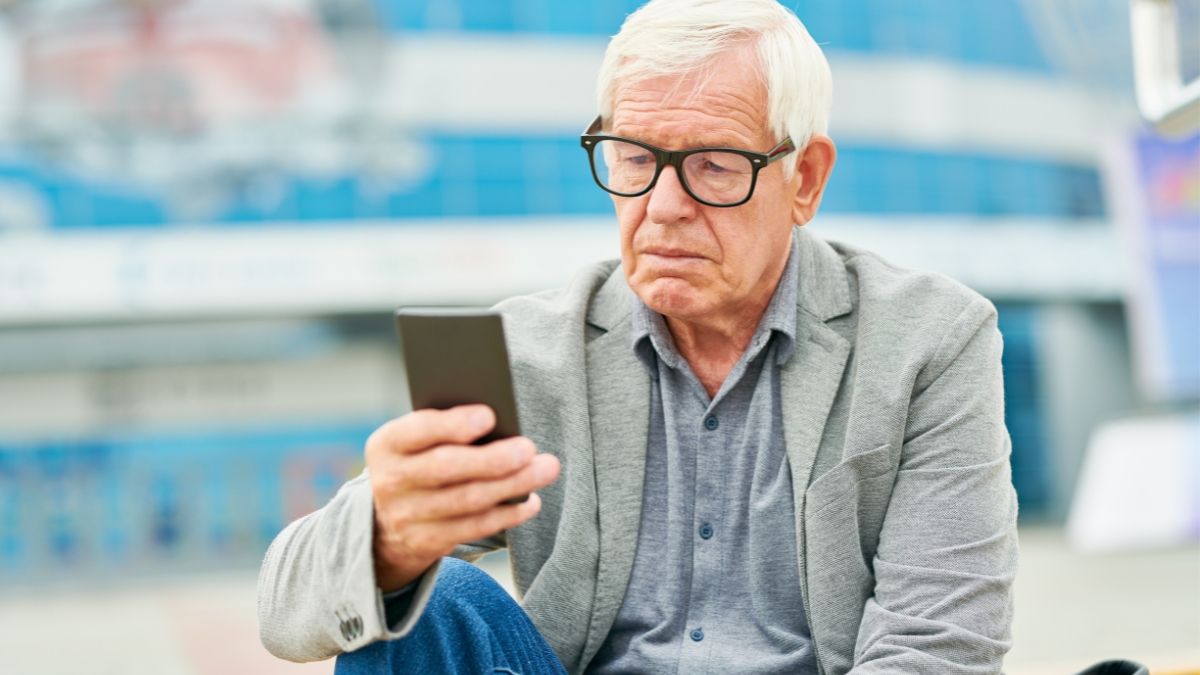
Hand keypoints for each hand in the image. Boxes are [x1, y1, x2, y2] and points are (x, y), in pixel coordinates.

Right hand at [365, 404, 560, 590]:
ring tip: (545, 469)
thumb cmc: (418, 463)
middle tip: (528, 448)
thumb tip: (501, 423)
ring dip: (512, 485)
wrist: (383, 524)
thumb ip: (446, 430)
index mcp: (388, 444)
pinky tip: (531, 501)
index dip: (453, 424)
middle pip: (446, 468)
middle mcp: (391, 481)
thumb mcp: (416, 443)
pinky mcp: (427, 543)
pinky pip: (474, 527)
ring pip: (467, 500)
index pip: (418, 430)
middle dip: (492, 458)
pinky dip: (507, 514)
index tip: (489, 415)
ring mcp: (407, 516)